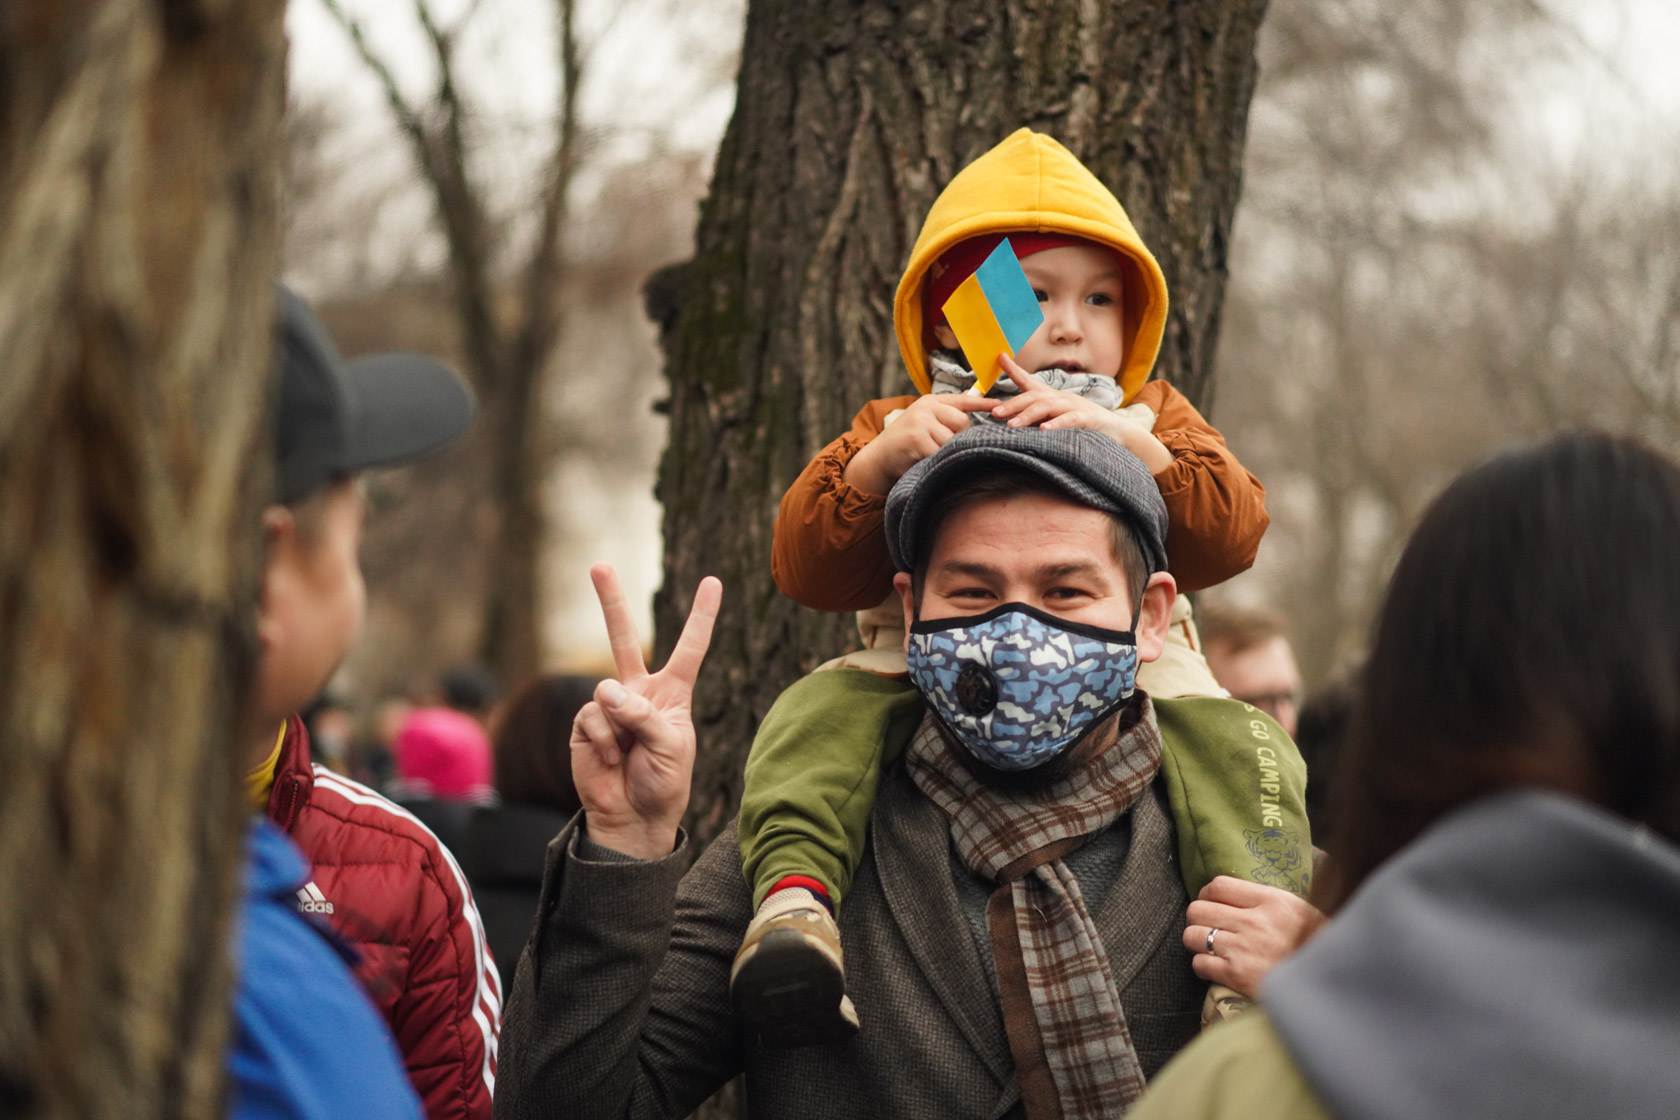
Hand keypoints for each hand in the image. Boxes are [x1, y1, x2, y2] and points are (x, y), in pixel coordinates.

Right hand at [570, 563, 721, 859]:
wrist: (632, 818)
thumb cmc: (663, 783)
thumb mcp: (671, 747)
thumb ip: (643, 715)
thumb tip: (606, 690)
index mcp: (672, 694)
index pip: (690, 647)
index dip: (701, 615)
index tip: (714, 581)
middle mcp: (639, 692)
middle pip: (623, 638)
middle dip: (609, 601)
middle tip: (598, 564)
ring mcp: (609, 706)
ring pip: (607, 691)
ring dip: (620, 726)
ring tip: (628, 754)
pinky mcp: (585, 723)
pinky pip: (591, 716)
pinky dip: (602, 740)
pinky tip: (610, 758)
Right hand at [843, 392, 998, 494]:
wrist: (878, 458)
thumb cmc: (905, 445)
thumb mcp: (924, 424)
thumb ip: (944, 420)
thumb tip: (972, 423)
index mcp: (930, 401)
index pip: (962, 400)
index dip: (982, 403)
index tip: (999, 405)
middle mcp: (926, 406)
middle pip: (961, 422)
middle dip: (956, 437)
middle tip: (938, 446)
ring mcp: (920, 420)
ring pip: (951, 440)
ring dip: (943, 452)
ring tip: (926, 454)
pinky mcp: (916, 436)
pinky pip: (939, 452)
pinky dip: (934, 460)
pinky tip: (921, 460)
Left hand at [991, 358, 1172, 474]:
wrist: (1117, 432)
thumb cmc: (1083, 427)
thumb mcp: (1056, 419)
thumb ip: (1036, 418)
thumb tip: (1010, 422)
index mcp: (1053, 397)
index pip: (1030, 381)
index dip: (1014, 368)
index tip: (998, 356)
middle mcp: (1062, 398)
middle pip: (1034, 397)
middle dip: (1013, 404)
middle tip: (995, 413)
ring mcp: (1075, 406)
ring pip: (1048, 407)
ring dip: (1028, 416)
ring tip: (1012, 425)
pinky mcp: (1088, 419)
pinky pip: (1070, 420)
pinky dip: (1057, 424)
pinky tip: (1044, 430)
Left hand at [1182, 876, 1324, 997]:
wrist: (1329, 985)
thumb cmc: (1316, 946)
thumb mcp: (1297, 911)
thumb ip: (1264, 901)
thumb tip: (1230, 896)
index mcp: (1271, 901)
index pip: (1218, 886)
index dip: (1207, 895)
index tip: (1213, 904)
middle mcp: (1254, 921)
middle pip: (1197, 909)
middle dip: (1200, 918)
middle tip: (1210, 927)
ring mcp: (1243, 949)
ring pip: (1192, 935)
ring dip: (1197, 941)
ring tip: (1211, 947)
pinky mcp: (1237, 975)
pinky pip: (1199, 964)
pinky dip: (1203, 966)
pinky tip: (1216, 967)